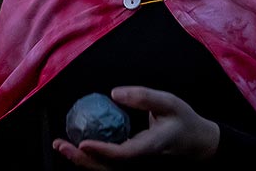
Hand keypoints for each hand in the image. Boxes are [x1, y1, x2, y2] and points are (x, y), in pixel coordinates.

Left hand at [52, 87, 218, 169]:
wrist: (195, 142)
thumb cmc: (183, 120)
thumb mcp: (168, 102)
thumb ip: (143, 97)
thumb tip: (114, 93)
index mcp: (149, 147)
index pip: (123, 154)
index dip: (102, 151)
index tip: (82, 143)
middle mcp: (139, 159)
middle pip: (107, 167)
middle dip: (81, 159)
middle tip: (60, 144)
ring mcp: (134, 162)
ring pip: (105, 168)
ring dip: (81, 159)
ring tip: (60, 145)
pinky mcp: (130, 159)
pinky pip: (107, 161)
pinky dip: (89, 155)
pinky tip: (75, 143)